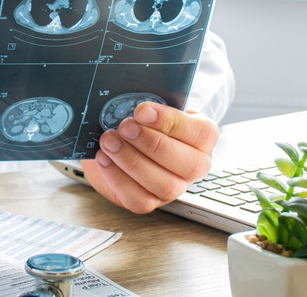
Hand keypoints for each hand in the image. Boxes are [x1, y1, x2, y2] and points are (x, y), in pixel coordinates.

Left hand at [82, 102, 217, 213]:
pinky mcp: (150, 201)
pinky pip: (139, 199)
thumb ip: (149, 104)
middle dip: (151, 143)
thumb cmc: (140, 119)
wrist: (119, 138)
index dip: (171, 122)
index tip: (142, 111)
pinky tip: (105, 158)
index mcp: (202, 137)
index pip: (201, 133)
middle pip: (188, 164)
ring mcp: (175, 188)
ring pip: (164, 185)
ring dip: (132, 161)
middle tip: (125, 127)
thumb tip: (137, 104)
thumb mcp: (148, 106)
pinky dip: (118, 178)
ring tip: (109, 141)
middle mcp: (195, 166)